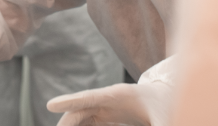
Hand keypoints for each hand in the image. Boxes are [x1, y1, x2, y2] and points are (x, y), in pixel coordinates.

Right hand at [47, 79, 173, 125]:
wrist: (168, 97)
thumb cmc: (168, 104)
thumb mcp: (166, 118)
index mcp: (118, 95)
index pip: (89, 97)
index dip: (69, 101)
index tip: (50, 104)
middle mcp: (107, 99)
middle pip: (79, 110)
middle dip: (65, 123)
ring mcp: (105, 107)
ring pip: (81, 118)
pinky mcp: (108, 115)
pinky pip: (89, 123)